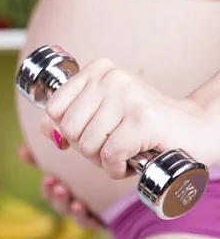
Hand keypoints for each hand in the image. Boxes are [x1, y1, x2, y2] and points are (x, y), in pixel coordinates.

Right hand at [17, 144, 103, 228]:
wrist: (112, 193)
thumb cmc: (80, 176)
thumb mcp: (64, 164)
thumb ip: (42, 158)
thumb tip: (21, 149)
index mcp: (59, 192)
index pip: (49, 192)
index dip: (47, 188)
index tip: (49, 178)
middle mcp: (70, 205)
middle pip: (60, 205)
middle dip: (59, 198)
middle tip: (60, 188)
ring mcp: (84, 215)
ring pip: (75, 215)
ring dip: (73, 210)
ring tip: (76, 203)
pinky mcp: (100, 222)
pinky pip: (94, 225)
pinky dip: (91, 221)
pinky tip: (92, 217)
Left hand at [39, 58, 214, 178]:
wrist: (195, 131)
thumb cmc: (143, 125)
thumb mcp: (101, 114)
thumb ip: (68, 116)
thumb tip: (44, 127)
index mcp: (98, 70)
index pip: (54, 109)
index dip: (68, 131)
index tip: (92, 133)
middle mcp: (111, 77)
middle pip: (68, 129)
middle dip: (86, 149)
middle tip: (111, 147)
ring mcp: (127, 97)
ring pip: (87, 145)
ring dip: (103, 161)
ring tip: (124, 153)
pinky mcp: (143, 120)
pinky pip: (109, 155)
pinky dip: (116, 168)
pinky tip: (131, 162)